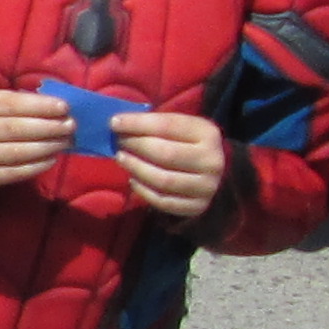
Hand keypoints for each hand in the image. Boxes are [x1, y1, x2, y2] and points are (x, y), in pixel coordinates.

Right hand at [0, 85, 74, 190]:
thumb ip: (23, 102)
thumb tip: (59, 108)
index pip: (12, 104)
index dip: (40, 106)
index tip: (65, 107)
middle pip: (16, 128)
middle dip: (48, 127)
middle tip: (71, 127)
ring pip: (16, 152)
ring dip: (46, 147)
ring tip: (65, 143)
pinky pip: (13, 172)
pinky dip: (36, 166)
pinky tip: (51, 159)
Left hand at [109, 109, 227, 220]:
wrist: (214, 173)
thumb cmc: (187, 144)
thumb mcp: (180, 127)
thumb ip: (154, 124)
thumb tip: (118, 123)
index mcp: (208, 133)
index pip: (168, 126)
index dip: (138, 124)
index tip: (114, 123)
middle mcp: (211, 160)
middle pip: (165, 154)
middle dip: (136, 146)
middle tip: (119, 143)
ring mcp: (206, 186)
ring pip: (163, 180)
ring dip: (136, 169)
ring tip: (122, 159)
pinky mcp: (197, 206)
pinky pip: (162, 201)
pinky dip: (143, 191)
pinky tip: (133, 180)